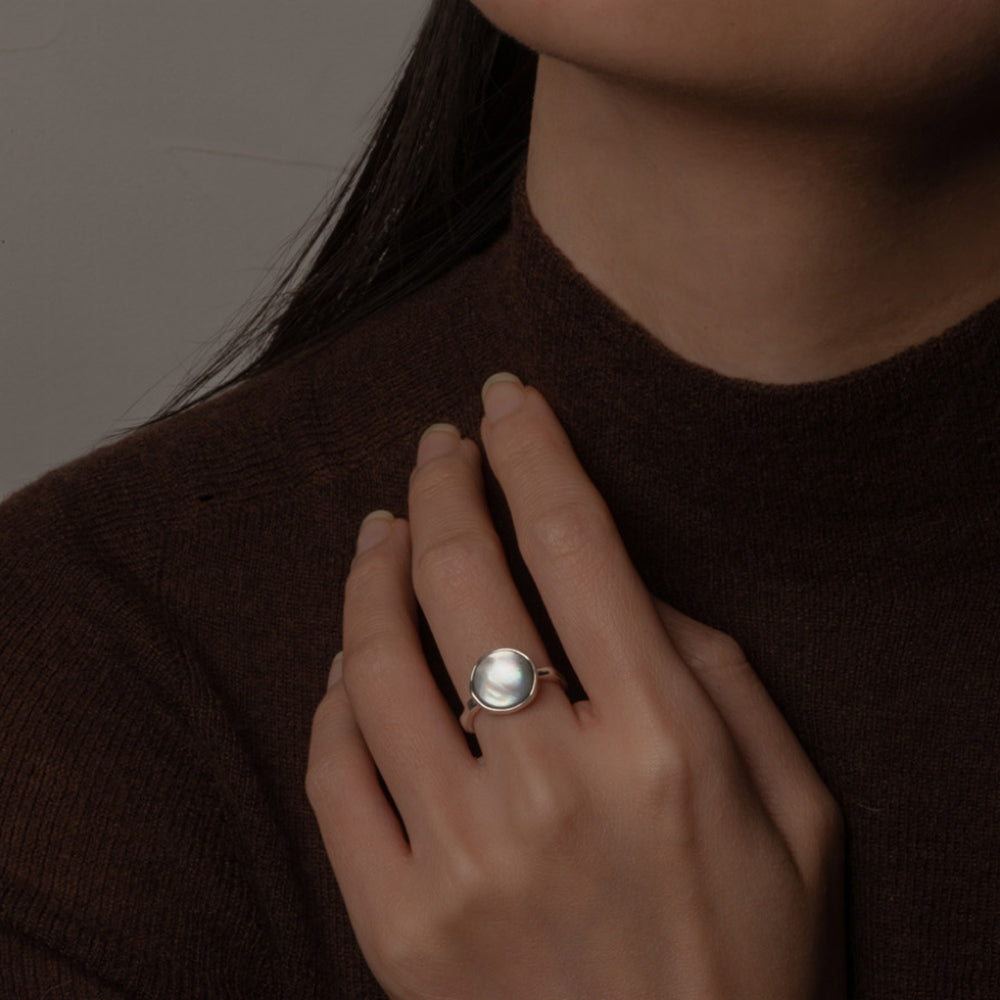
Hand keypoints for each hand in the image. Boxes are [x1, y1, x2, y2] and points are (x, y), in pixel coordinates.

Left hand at [307, 374, 845, 999]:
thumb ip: (716, 673)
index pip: (574, 540)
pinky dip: (336, 694)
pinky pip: (337, 771)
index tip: (507, 400)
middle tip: (438, 447)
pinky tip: (352, 658)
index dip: (532, 448)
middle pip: (464, 579)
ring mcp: (461, 860)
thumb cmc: (757, 953)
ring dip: (374, 570)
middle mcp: (553, 786)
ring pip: (377, 661)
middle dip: (444, 485)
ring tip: (384, 528)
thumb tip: (622, 579)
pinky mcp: (398, 925)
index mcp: (663, 743)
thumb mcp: (795, 803)